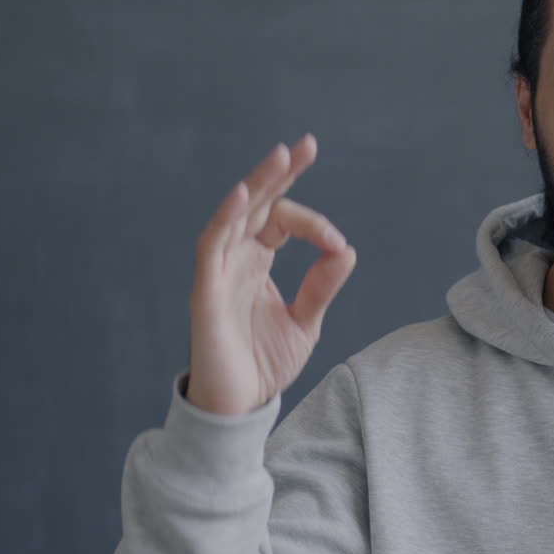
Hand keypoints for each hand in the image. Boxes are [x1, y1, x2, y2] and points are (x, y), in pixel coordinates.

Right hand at [187, 134, 356, 414]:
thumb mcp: (306, 322)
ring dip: (258, 183)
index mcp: (258, 261)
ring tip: (282, 156)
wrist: (240, 408)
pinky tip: (246, 193)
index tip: (338, 245)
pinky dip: (227, 217)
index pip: (283, 220)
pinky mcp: (205, 290)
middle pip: (257, 203)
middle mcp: (236, 259)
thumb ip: (322, 286)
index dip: (314, 224)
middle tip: (306, 145)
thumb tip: (347, 250)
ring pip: (235, 214)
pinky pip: (212, 244)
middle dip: (280, 173)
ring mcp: (218, 271)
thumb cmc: (265, 364)